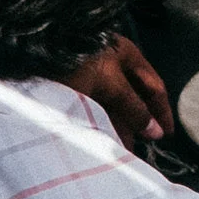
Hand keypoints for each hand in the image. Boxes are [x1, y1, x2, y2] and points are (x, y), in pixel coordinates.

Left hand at [71, 32, 172, 150]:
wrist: (33, 48)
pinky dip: (99, 124)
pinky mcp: (73, 87)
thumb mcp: (111, 82)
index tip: (165, 134)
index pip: (153, 86)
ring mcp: (92, 75)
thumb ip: (134, 107)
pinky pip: (93, 109)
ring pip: (112, 106)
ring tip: (118, 150)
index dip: (161, 111)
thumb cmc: (74, 56)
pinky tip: (100, 139)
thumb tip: (155, 130)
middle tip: (138, 148)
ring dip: (117, 127)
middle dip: (136, 125)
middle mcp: (111, 64)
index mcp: (125, 55)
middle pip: (132, 98)